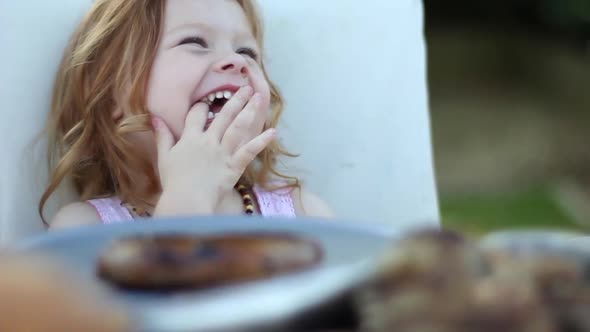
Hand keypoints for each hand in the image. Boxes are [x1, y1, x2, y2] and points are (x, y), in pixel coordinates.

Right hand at [152, 86, 274, 216]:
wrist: (186, 200)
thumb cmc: (174, 182)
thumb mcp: (164, 157)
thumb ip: (163, 136)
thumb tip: (155, 118)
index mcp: (190, 138)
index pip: (197, 114)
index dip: (202, 105)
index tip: (207, 101)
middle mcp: (208, 141)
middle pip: (223, 115)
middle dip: (235, 100)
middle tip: (245, 87)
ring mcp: (223, 152)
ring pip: (238, 127)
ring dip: (249, 111)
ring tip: (258, 98)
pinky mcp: (234, 166)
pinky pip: (250, 151)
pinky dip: (261, 141)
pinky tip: (273, 132)